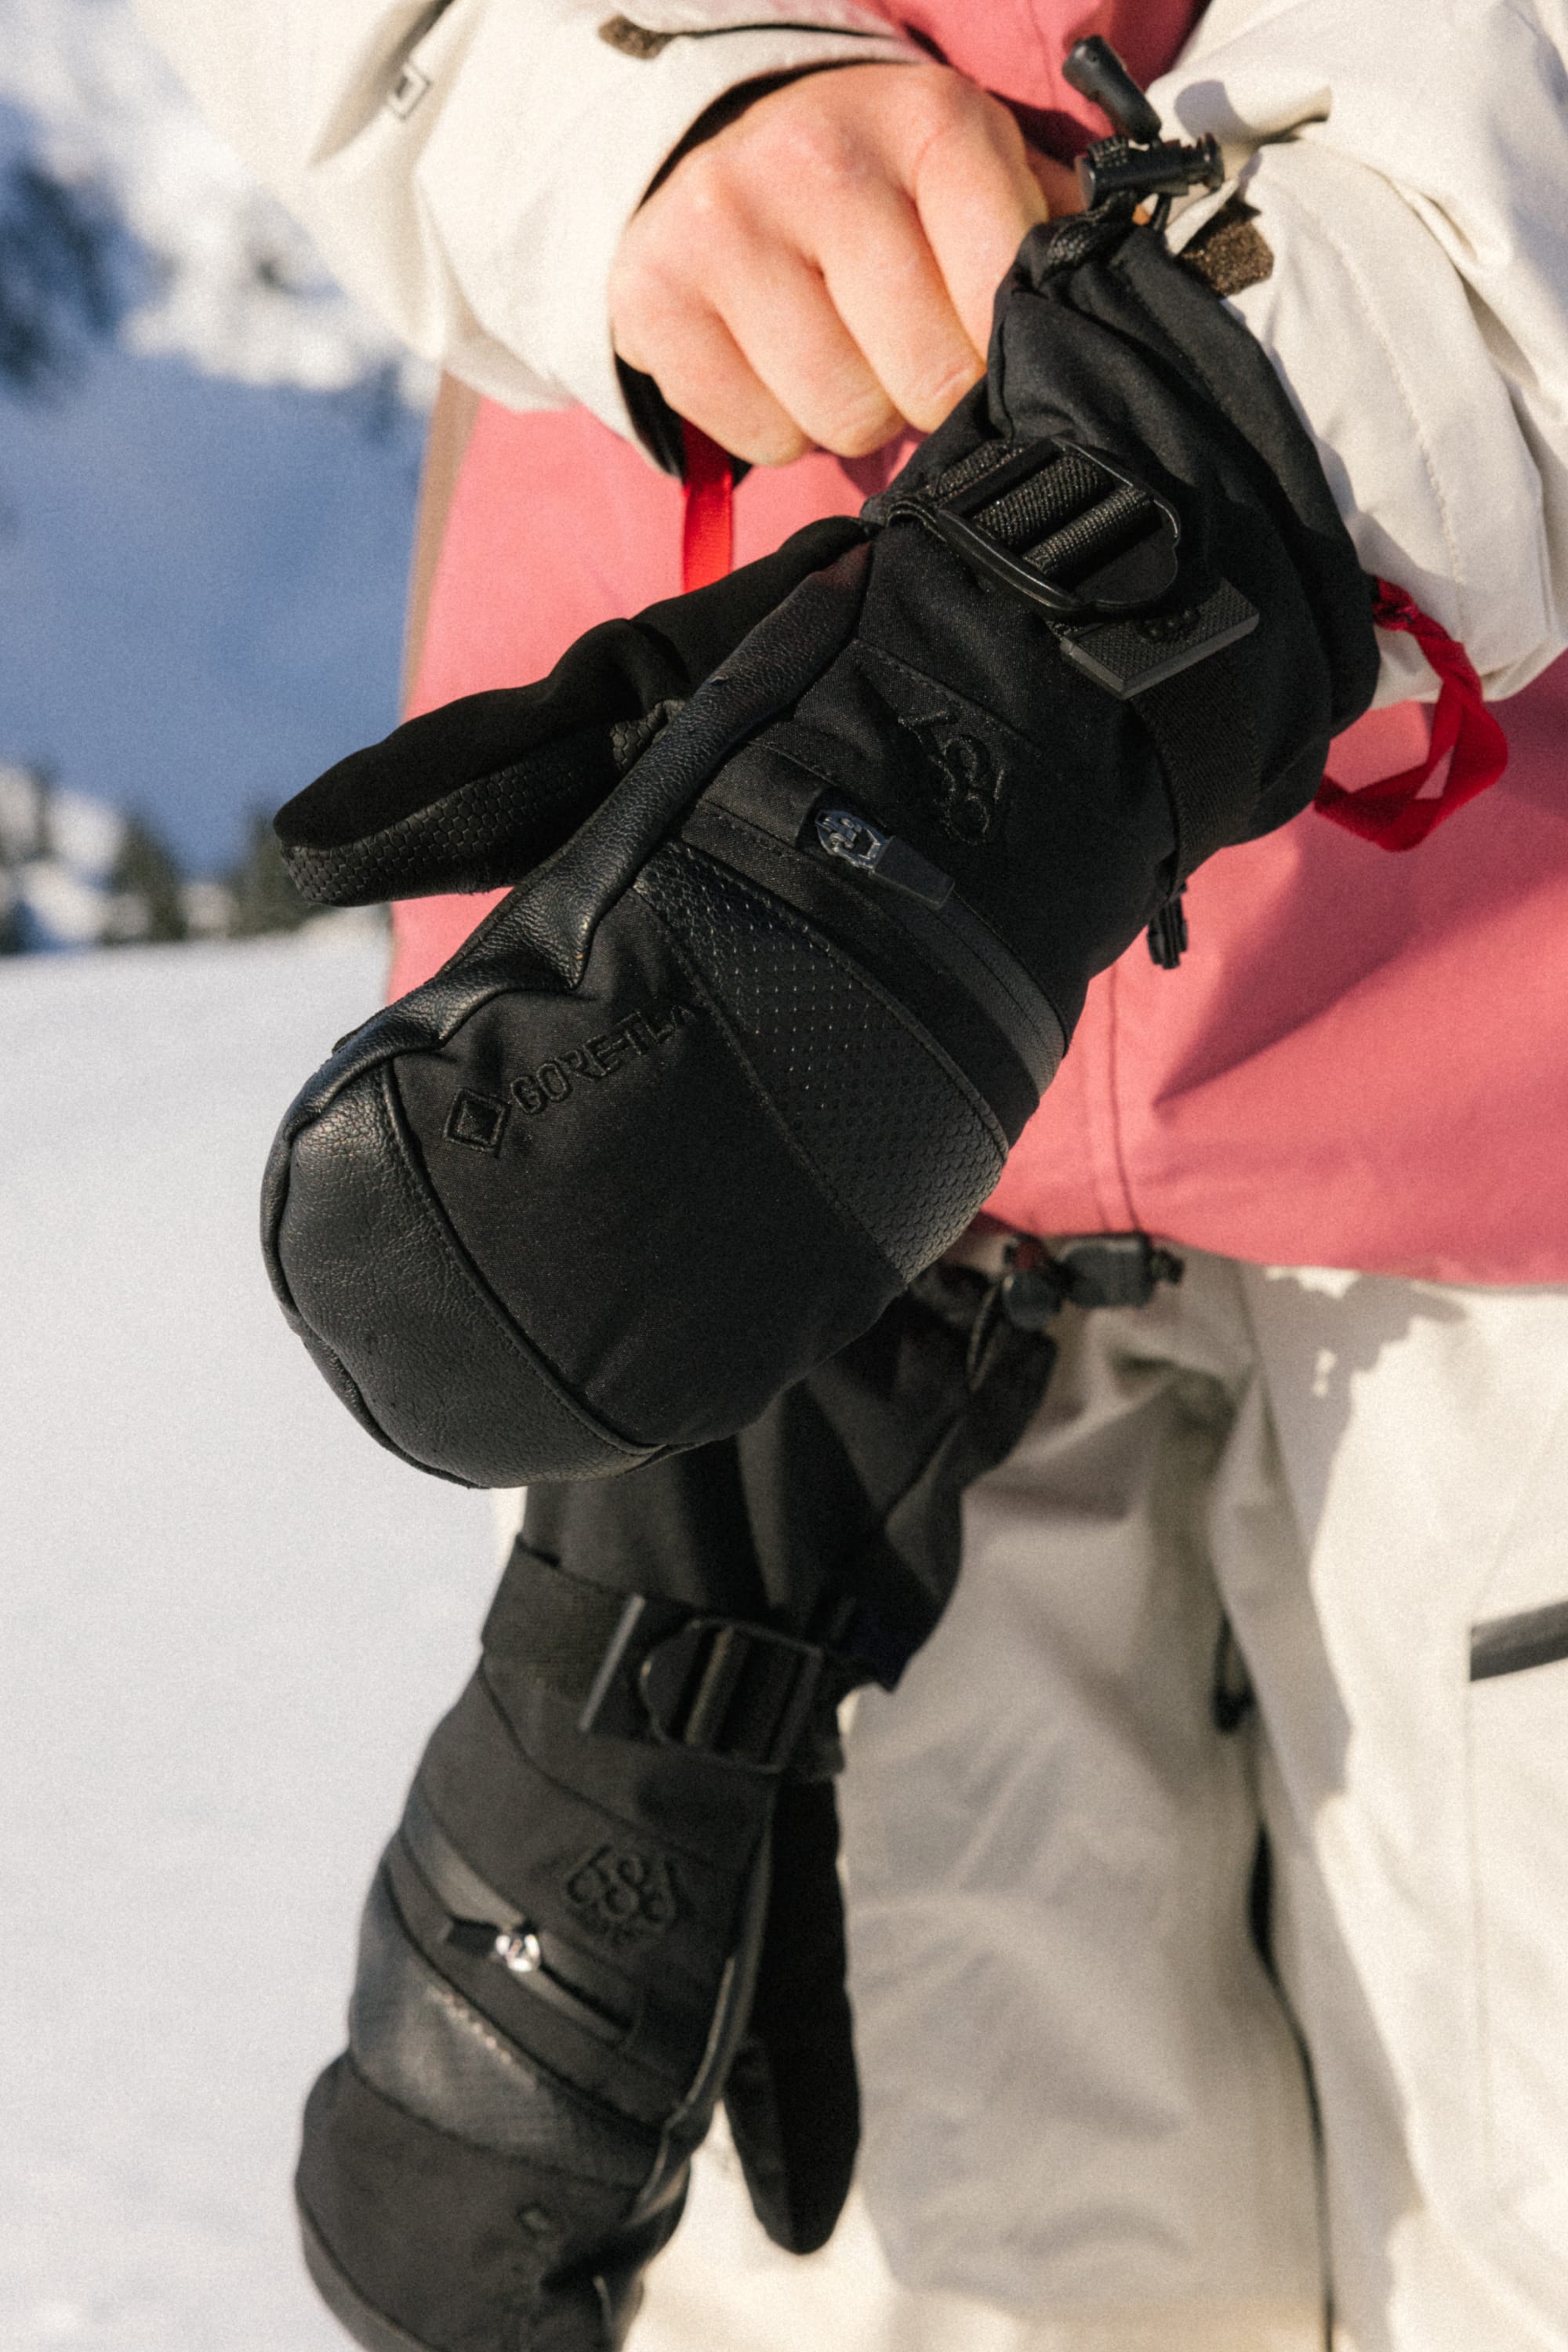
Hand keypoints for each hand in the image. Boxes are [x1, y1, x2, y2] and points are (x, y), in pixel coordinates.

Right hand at [608, 62, 1077, 464]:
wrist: (724, 149)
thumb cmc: (882, 186)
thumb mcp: (976, 176)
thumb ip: (1048, 237)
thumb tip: (1105, 321)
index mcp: (926, 120)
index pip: (1001, 295)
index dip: (998, 349)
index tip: (980, 339)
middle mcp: (816, 158)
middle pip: (923, 375)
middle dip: (925, 390)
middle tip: (906, 355)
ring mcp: (723, 224)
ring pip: (839, 416)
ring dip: (853, 415)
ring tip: (842, 356)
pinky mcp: (652, 295)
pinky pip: (758, 439)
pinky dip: (779, 431)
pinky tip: (776, 368)